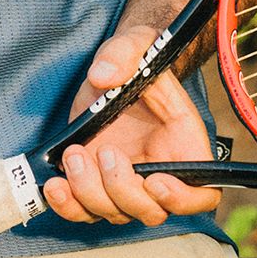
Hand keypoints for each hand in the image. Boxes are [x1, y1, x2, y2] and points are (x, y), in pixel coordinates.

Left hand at [42, 25, 222, 225]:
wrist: (113, 70)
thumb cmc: (136, 59)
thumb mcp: (136, 44)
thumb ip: (123, 53)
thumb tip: (102, 77)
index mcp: (184, 147)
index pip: (201, 194)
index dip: (182, 199)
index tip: (154, 181)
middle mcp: (159, 173)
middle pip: (150, 210)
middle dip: (122, 189)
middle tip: (104, 151)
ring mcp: (125, 184)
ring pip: (115, 213)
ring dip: (90, 193)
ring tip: (74, 154)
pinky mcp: (95, 184)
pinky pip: (85, 211)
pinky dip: (68, 205)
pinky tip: (55, 185)